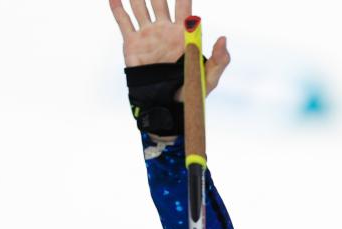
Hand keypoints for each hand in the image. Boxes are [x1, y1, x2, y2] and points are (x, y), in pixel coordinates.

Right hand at [109, 0, 230, 97]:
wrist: (165, 105)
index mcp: (184, 33)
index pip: (184, 6)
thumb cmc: (191, 93)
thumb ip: (220, 60)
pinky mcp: (132, 43)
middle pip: (159, 0)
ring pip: (140, 6)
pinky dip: (118, 8)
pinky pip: (124, 22)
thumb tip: (224, 38)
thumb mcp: (210, 78)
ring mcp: (148, 34)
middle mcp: (164, 29)